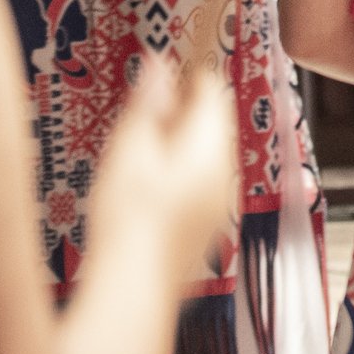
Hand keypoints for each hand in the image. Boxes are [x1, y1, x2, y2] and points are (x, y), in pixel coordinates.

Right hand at [91, 56, 237, 280]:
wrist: (133, 290)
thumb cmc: (129, 218)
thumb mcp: (130, 149)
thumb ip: (148, 104)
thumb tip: (159, 63)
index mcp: (211, 148)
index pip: (214, 93)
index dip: (191, 76)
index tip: (170, 72)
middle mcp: (224, 176)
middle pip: (213, 127)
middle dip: (185, 112)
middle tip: (152, 105)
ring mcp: (217, 207)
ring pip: (208, 159)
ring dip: (181, 145)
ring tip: (144, 144)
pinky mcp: (204, 232)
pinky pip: (200, 188)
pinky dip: (180, 176)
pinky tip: (149, 187)